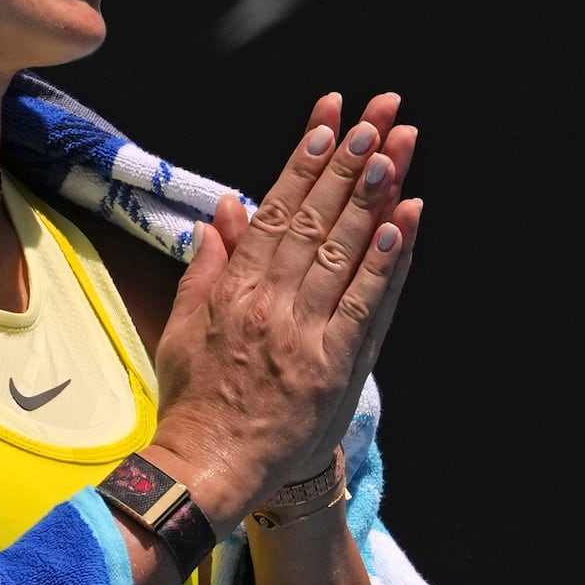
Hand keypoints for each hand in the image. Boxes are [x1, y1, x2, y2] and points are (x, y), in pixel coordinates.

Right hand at [144, 92, 421, 527]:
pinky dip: (384, 262)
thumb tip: (225, 214)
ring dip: (369, 197)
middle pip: (315, 219)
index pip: (275, 210)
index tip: (326, 122)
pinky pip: (364, 305)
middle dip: (345, 163)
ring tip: (392, 150)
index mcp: (234, 290)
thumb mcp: (184, 326)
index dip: (303, 162)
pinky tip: (400, 222)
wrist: (210, 466)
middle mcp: (270, 303)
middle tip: (372, 118)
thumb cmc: (196, 400)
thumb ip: (207, 268)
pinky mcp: (334, 366)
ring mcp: (306, 333)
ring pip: (342, 251)